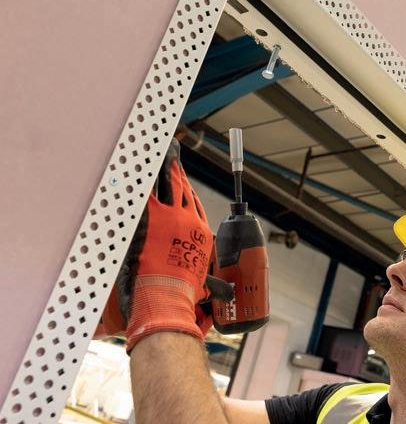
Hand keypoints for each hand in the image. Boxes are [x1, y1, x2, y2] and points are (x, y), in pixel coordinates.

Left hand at [96, 139, 232, 350]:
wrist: (167, 295)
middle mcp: (188, 222)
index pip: (195, 206)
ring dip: (166, 166)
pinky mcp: (152, 218)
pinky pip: (147, 191)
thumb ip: (211, 286)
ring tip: (163, 150)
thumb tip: (223, 293)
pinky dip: (145, 176)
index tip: (183, 179)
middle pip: (183, 189)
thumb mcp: (201, 288)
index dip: (188, 190)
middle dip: (177, 171)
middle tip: (173, 156)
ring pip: (169, 184)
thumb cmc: (182, 295)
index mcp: (200, 234)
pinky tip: (143, 163)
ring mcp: (170, 218)